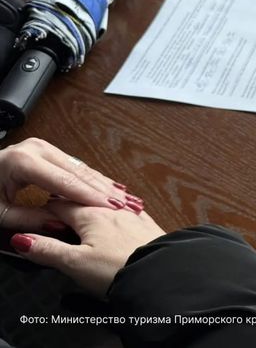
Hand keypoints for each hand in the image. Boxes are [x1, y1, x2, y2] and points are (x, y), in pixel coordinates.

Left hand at [0, 138, 143, 232]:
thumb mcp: (0, 213)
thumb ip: (31, 220)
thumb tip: (61, 226)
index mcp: (23, 161)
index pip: (66, 182)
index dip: (90, 198)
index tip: (108, 210)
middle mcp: (36, 149)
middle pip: (78, 173)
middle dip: (103, 191)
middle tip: (124, 206)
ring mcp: (43, 147)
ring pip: (80, 168)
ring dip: (102, 185)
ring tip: (123, 198)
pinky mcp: (46, 151)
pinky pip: (74, 166)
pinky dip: (92, 179)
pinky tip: (109, 188)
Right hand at [9, 201, 165, 296]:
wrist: (161, 274)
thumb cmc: (120, 270)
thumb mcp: (75, 264)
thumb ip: (48, 250)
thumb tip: (24, 240)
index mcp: (91, 214)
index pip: (59, 204)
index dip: (44, 211)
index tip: (36, 217)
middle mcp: (113, 209)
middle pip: (83, 201)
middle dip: (68, 206)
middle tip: (56, 213)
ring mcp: (133, 215)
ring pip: (105, 205)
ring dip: (91, 208)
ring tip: (82, 216)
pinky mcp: (148, 226)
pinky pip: (126, 212)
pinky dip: (114, 214)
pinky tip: (115, 220)